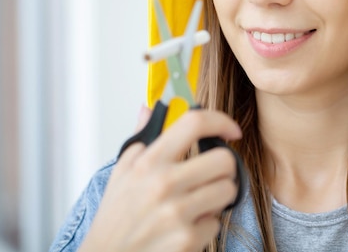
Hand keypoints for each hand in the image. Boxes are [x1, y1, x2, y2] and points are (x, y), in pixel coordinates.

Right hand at [79, 106, 241, 251]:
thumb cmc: (116, 218)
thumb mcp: (122, 172)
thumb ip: (141, 138)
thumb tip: (148, 108)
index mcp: (149, 161)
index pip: (194, 123)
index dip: (220, 120)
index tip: (231, 129)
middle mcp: (163, 183)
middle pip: (224, 159)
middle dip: (223, 169)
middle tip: (212, 176)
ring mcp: (177, 212)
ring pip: (227, 190)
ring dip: (217, 198)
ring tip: (197, 204)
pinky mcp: (187, 239)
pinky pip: (217, 223)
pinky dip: (206, 227)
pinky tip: (186, 227)